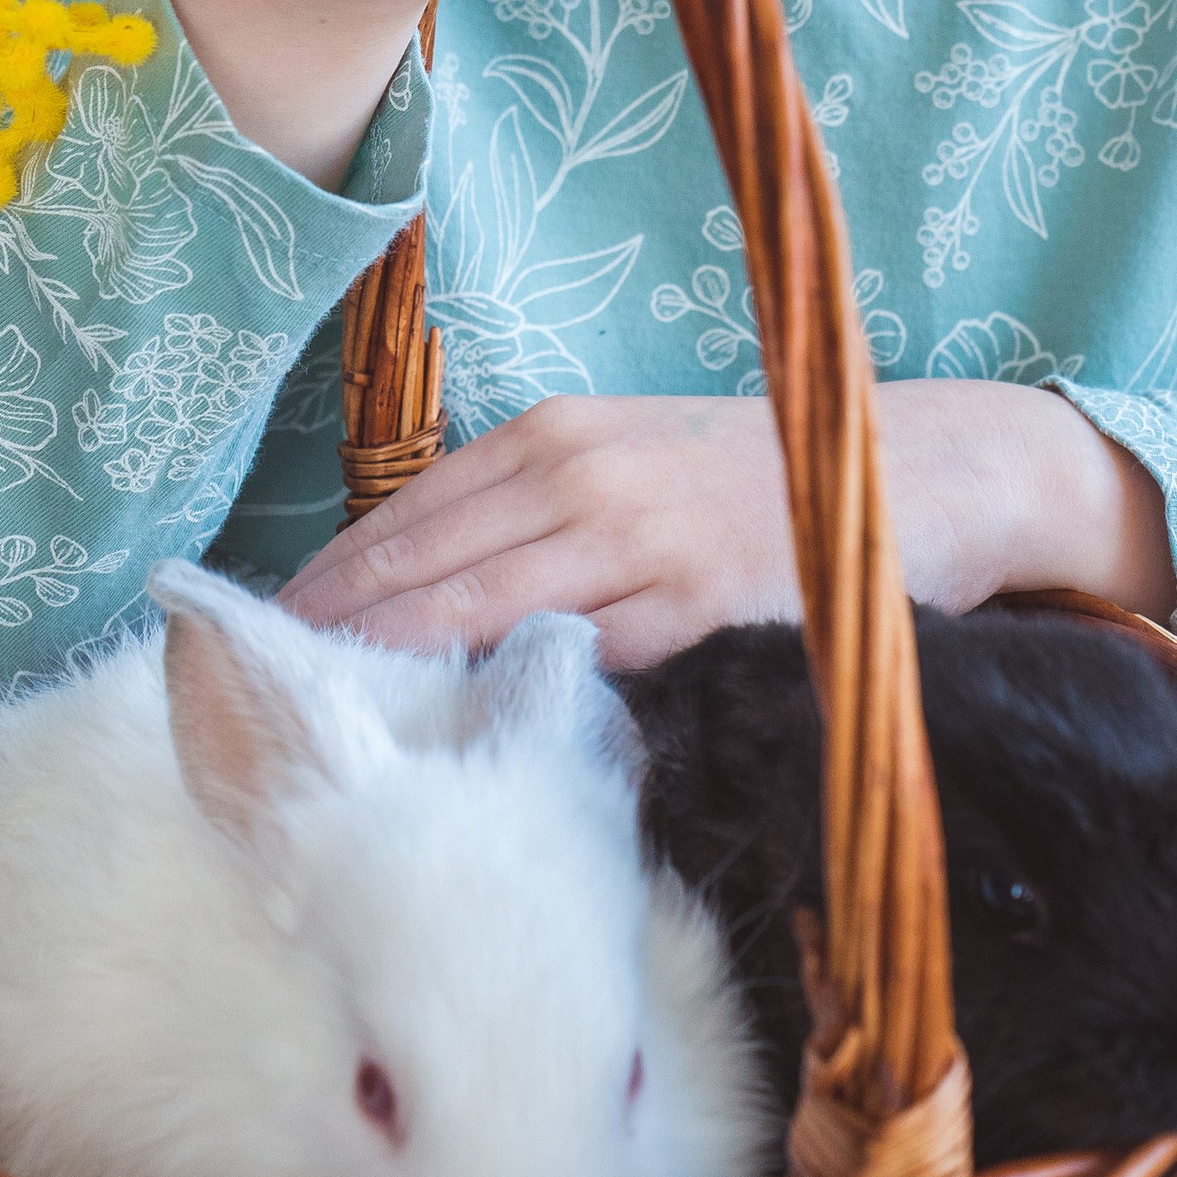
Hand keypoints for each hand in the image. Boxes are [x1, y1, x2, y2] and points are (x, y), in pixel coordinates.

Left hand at [280, 380, 1176, 664]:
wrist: (931, 466)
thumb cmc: (773, 480)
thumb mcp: (641, 463)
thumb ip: (547, 517)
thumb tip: (439, 595)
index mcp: (558, 434)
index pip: (403, 518)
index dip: (322, 587)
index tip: (247, 644)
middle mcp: (580, 471)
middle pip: (415, 564)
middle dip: (327, 637)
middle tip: (244, 708)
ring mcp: (637, 534)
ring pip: (476, 610)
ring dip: (391, 673)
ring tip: (316, 739)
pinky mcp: (697, 600)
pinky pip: (581, 657)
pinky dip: (510, 696)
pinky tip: (456, 742)